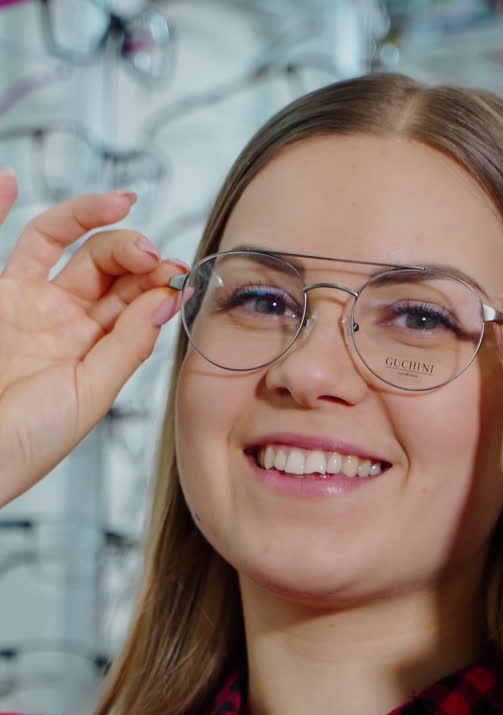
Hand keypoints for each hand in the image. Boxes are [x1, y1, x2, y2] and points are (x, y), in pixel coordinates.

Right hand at [0, 168, 185, 508]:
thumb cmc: (27, 441)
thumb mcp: (89, 395)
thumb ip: (126, 345)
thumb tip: (167, 300)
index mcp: (96, 351)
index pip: (136, 301)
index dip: (159, 282)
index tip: (177, 273)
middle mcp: (66, 322)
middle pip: (108, 266)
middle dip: (135, 251)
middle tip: (150, 251)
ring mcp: (28, 303)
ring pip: (67, 244)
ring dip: (95, 220)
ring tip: (121, 207)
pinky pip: (4, 241)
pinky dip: (0, 205)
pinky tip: (11, 178)